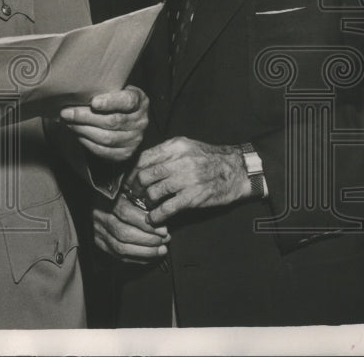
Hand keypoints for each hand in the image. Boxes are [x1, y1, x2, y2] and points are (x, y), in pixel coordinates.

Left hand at [58, 86, 147, 161]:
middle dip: (86, 117)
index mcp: (140, 101)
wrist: (124, 121)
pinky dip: (86, 142)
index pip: (128, 101)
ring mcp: (134, 139)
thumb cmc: (114, 100)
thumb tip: (76, 90)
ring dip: (83, 130)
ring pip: (107, 138)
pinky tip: (76, 133)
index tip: (93, 102)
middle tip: (67, 112)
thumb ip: (103, 89)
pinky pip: (103, 151)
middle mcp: (141, 121)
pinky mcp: (125, 153)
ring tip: (68, 123)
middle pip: (112, 121)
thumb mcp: (114, 89)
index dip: (110, 102)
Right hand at [93, 192, 169, 262]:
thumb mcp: (126, 189)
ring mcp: (97, 231)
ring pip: (121, 247)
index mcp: (106, 199)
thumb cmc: (117, 194)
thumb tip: (159, 212)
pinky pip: (118, 255)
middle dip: (148, 239)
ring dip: (145, 252)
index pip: (126, 213)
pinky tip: (151, 256)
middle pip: (124, 233)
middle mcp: (99, 216)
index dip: (146, 224)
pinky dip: (137, 258)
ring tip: (161, 250)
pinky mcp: (99, 243)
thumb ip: (139, 198)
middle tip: (165, 240)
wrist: (95, 201)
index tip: (163, 229)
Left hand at [133, 137, 250, 224]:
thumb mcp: (185, 146)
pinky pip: (168, 208)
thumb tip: (140, 163)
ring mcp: (187, 180)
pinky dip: (157, 215)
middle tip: (133, 194)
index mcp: (175, 147)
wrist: (236, 170)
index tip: (127, 179)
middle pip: (146, 176)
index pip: (143, 158)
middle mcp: (179, 161)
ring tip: (145, 204)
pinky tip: (153, 218)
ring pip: (154, 192)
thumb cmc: (208, 158)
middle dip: (136, 187)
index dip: (132, 171)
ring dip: (146, 201)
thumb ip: (164, 152)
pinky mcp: (194, 197)